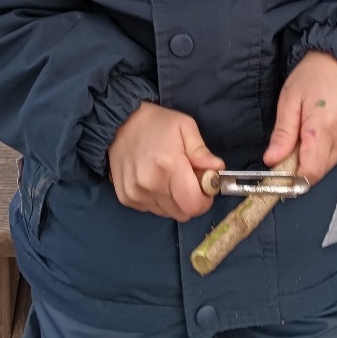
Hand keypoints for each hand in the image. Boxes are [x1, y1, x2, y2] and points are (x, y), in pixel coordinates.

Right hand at [108, 102, 224, 221]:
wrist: (119, 123)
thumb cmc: (156, 123)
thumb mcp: (185, 126)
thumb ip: (201, 151)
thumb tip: (217, 169)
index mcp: (169, 166)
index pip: (193, 205)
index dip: (204, 200)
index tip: (204, 187)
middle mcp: (150, 185)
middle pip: (182, 213)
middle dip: (191, 200)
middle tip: (188, 180)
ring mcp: (136, 194)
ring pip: (167, 213)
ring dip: (174, 201)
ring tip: (169, 178)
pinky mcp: (126, 198)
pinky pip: (151, 210)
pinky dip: (158, 200)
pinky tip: (154, 180)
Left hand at [263, 51, 336, 185]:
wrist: (336, 65)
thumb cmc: (309, 78)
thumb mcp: (288, 101)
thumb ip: (282, 134)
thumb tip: (272, 161)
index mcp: (326, 124)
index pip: (311, 171)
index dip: (292, 179)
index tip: (278, 172)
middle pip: (318, 171)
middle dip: (299, 166)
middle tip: (288, 145)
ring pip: (326, 168)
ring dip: (311, 159)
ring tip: (304, 134)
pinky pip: (336, 159)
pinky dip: (322, 154)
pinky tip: (318, 135)